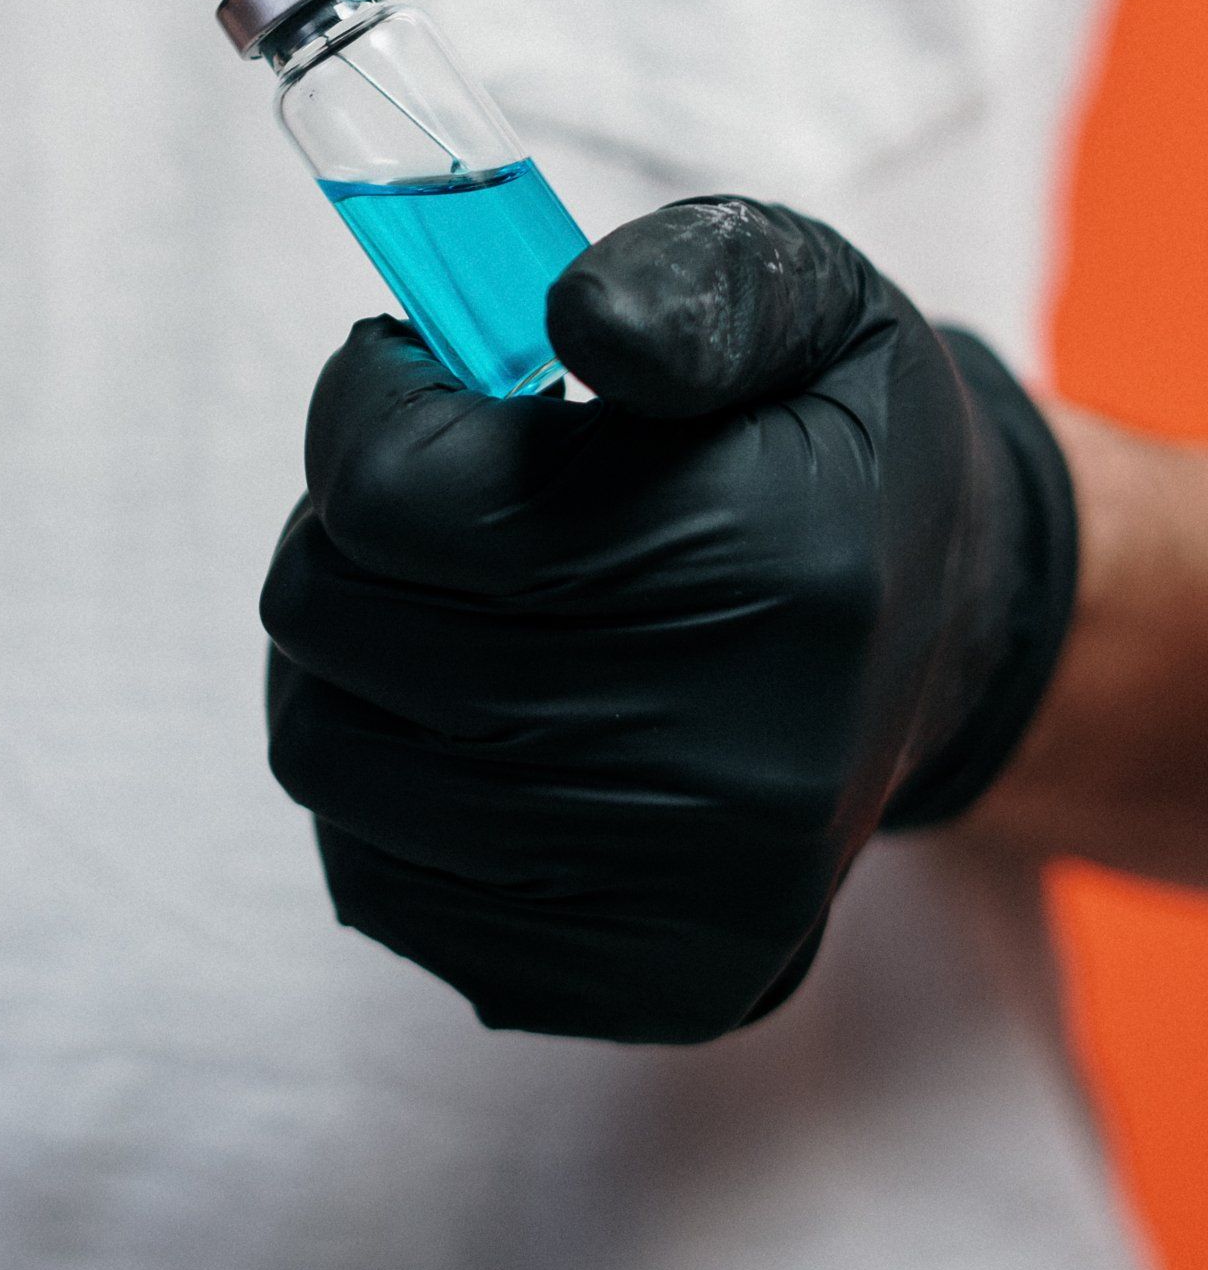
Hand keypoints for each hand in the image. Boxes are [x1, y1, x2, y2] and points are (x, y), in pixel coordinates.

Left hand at [262, 198, 1077, 1042]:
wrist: (941, 635)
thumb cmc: (825, 443)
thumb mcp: (801, 297)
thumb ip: (686, 283)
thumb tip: (576, 322)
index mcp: (777, 570)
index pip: (401, 498)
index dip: (368, 408)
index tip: (415, 377)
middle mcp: (741, 768)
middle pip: (338, 628)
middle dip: (344, 528)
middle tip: (429, 487)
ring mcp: (689, 903)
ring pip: (327, 758)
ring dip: (342, 655)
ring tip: (440, 595)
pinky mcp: (641, 985)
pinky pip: (375, 881)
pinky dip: (380, 781)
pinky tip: (469, 713)